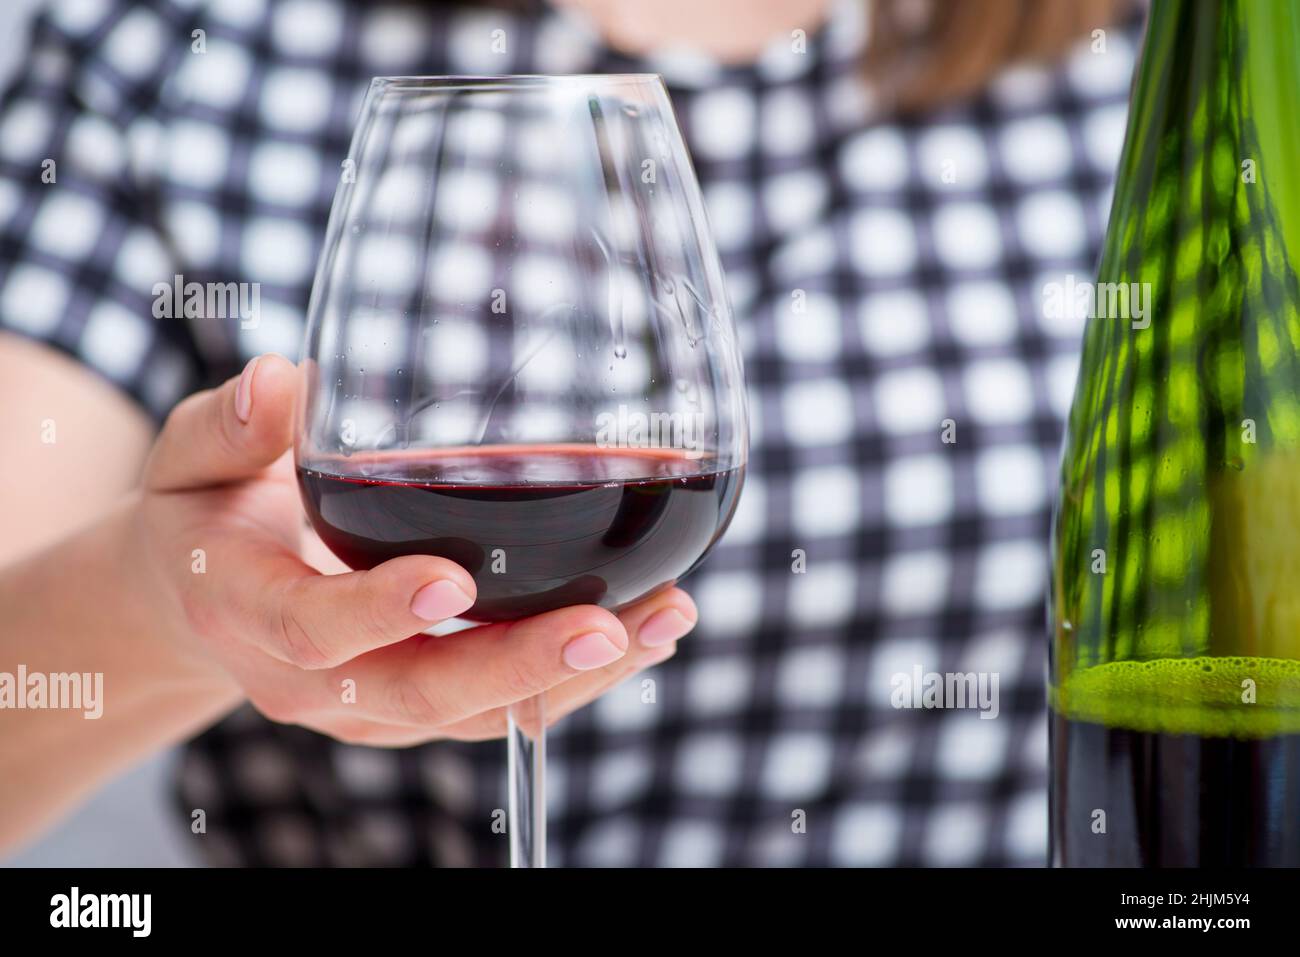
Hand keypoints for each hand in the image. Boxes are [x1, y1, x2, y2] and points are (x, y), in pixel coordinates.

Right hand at [133, 354, 698, 744]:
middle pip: (418, 692)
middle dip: (516, 667)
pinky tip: (648, 629)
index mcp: (249, 610)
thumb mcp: (191, 459)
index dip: (378, 612)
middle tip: (605, 628)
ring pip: (475, 713)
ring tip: (664, 622)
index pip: (314, 628)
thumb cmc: (205, 515)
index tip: (451, 581)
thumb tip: (285, 381)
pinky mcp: (417, 703)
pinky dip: (574, 677)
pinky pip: (498, 707)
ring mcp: (371, 703)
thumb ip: (231, 425)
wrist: (201, 598)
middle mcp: (314, 679)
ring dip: (573, 677)